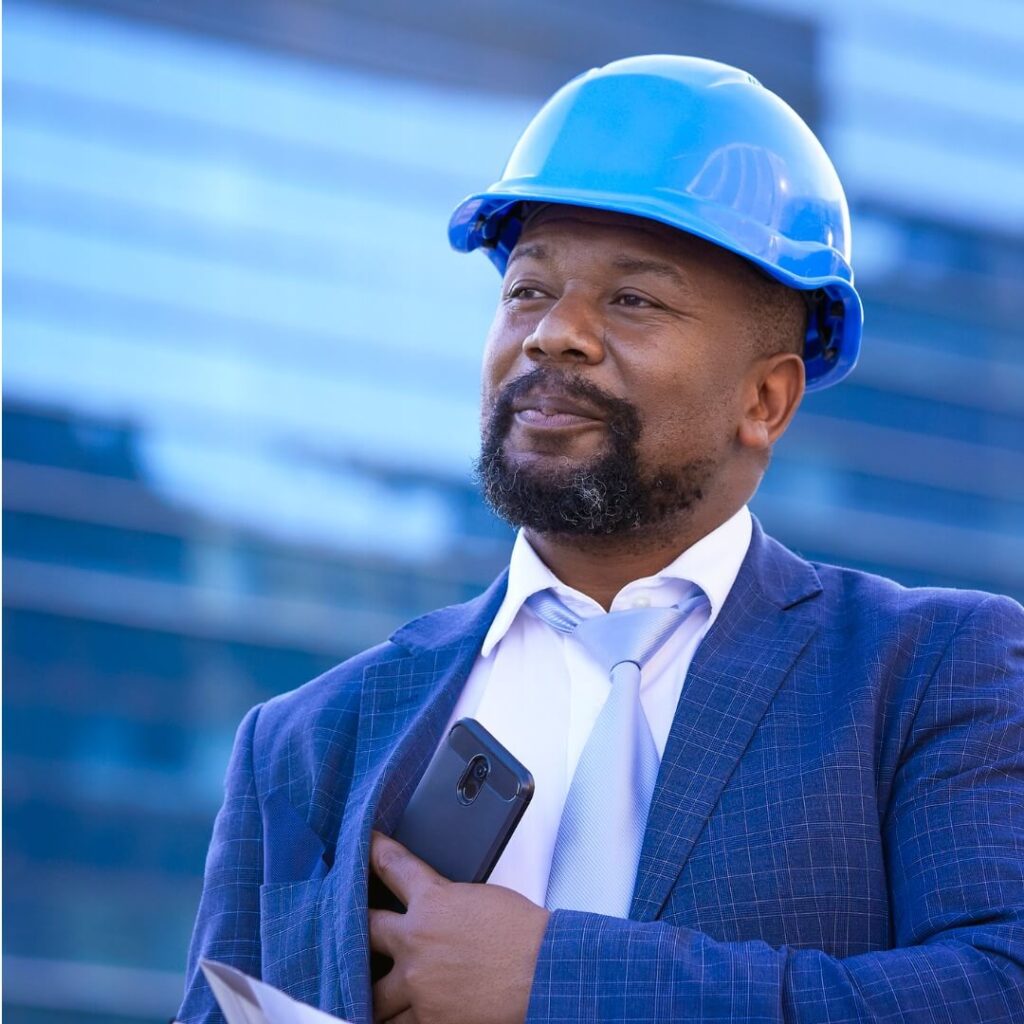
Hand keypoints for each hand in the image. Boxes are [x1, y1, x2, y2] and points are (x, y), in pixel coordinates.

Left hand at [369, 831, 549, 1023]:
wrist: (544, 970)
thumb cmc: (523, 932)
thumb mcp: (480, 898)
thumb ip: (446, 901)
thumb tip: (432, 909)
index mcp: (433, 900)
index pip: (393, 866)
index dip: (372, 852)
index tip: (362, 845)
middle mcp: (415, 940)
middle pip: (367, 931)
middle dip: (359, 931)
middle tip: (350, 931)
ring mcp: (417, 983)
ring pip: (373, 992)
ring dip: (372, 992)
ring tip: (362, 993)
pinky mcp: (428, 1019)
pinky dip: (397, 1021)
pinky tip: (395, 1018)